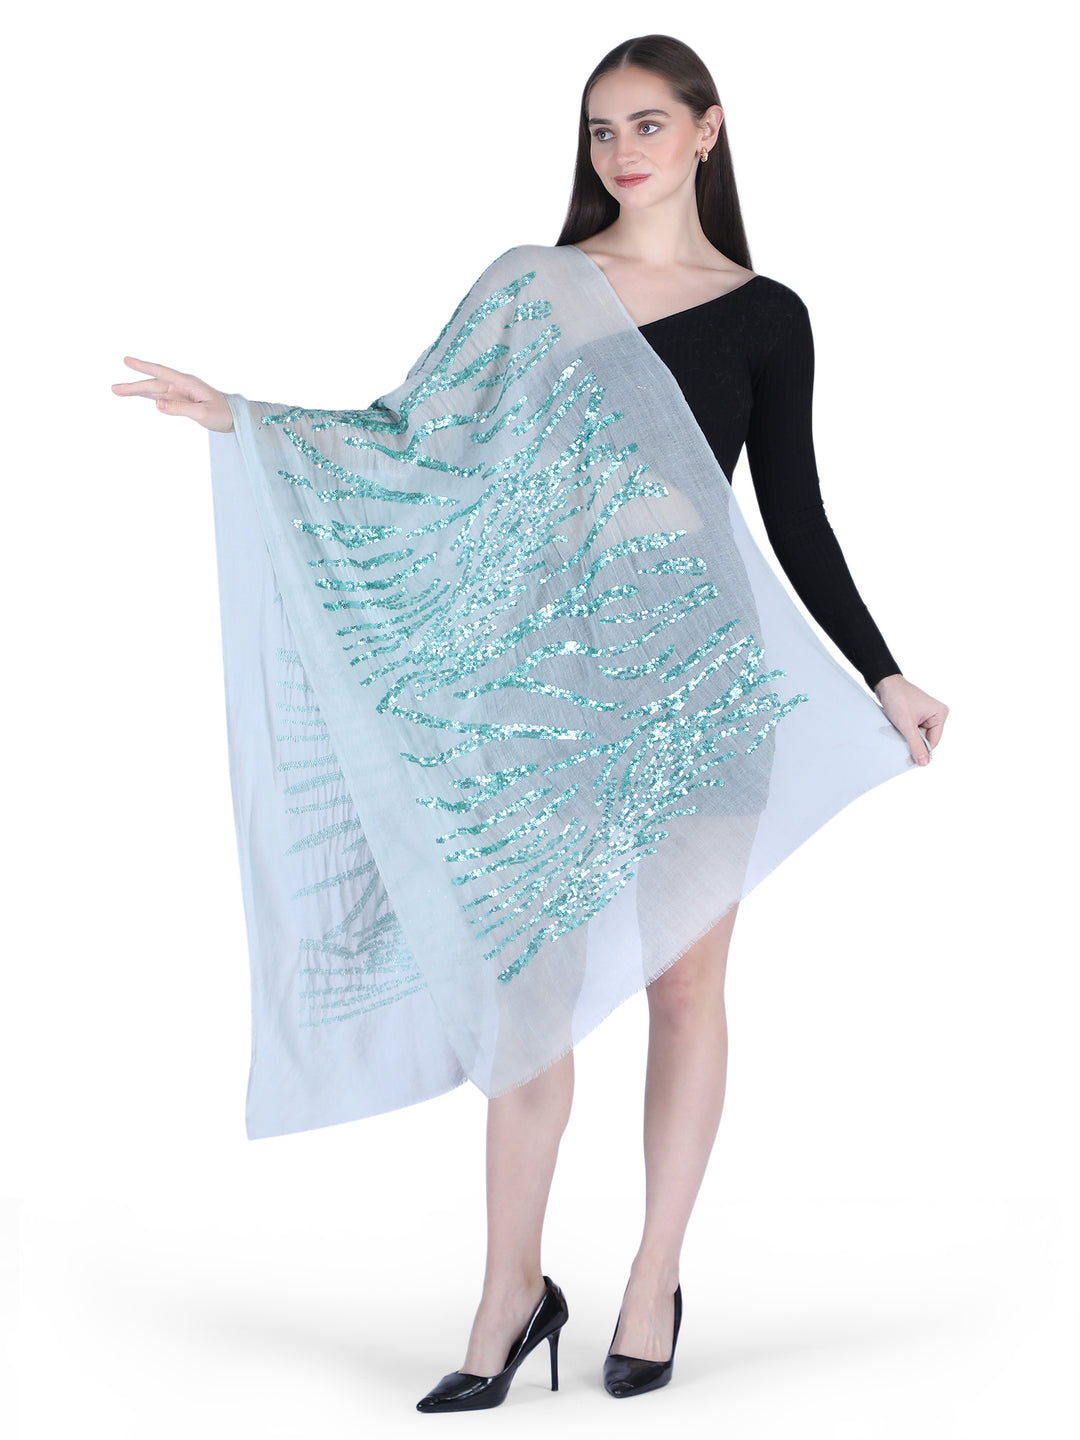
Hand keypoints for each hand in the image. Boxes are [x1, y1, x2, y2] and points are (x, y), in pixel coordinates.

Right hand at [111, 356, 233, 432]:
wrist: (236, 418)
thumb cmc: (223, 414)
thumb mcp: (202, 413)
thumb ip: (180, 408)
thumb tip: (157, 403)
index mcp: (187, 383)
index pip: (161, 372)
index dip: (143, 367)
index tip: (126, 360)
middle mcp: (182, 385)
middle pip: (153, 383)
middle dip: (133, 386)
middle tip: (114, 388)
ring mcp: (181, 392)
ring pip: (154, 389)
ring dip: (137, 390)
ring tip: (118, 391)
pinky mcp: (181, 399)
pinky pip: (161, 396)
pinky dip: (148, 395)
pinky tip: (138, 394)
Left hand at [872, 673, 947, 765]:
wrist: (885, 684)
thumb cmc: (898, 698)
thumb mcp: (907, 725)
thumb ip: (916, 744)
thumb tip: (924, 762)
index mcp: (940, 714)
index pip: (934, 741)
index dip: (923, 750)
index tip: (912, 759)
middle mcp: (937, 714)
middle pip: (926, 739)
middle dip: (914, 741)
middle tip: (901, 738)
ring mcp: (927, 715)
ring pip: (918, 735)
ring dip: (908, 736)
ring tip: (899, 729)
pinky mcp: (917, 715)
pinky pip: (913, 730)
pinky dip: (905, 731)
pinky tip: (899, 727)